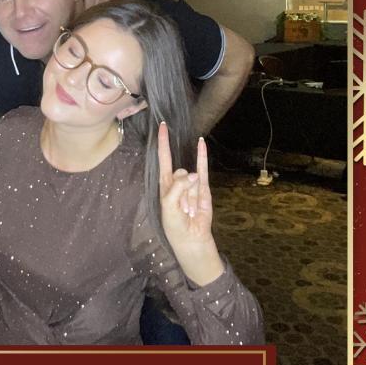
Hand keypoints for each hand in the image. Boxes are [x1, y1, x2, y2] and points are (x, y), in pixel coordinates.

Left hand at [157, 122, 223, 284]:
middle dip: (180, 185)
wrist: (191, 238)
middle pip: (177, 170)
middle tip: (181, 206)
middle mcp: (177, 181)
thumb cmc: (174, 224)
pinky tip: (201, 143)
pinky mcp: (203, 188)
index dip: (162, 143)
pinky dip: (202, 156)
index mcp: (164, 185)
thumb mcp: (168, 205)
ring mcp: (191, 183)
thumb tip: (193, 174)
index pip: (162, 159)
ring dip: (190, 191)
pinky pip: (203, 170)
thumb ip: (177, 187)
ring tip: (189, 208)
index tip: (162, 126)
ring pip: (190, 176)